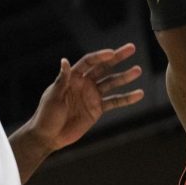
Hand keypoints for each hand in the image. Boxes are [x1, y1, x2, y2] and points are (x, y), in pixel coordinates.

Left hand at [28, 43, 143, 151]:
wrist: (49, 137)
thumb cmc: (46, 114)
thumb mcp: (53, 96)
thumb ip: (62, 80)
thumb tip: (64, 60)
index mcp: (73, 77)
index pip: (89, 62)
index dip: (100, 56)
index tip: (112, 53)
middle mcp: (85, 83)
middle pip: (104, 67)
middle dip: (118, 58)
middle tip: (131, 48)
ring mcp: (92, 95)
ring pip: (112, 83)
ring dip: (125, 76)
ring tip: (138, 70)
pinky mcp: (97, 109)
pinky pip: (114, 101)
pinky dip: (127, 98)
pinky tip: (139, 94)